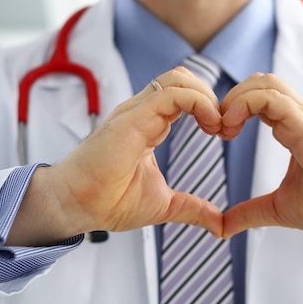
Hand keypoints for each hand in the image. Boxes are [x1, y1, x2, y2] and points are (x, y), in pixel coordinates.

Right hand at [7, 67, 223, 245]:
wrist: (76, 207)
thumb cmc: (109, 202)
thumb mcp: (164, 205)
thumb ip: (193, 209)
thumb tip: (219, 225)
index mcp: (149, 124)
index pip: (184, 95)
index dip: (210, 107)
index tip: (225, 133)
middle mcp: (142, 112)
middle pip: (184, 78)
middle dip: (213, 97)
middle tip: (226, 128)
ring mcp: (135, 112)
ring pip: (178, 79)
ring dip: (207, 97)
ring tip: (218, 126)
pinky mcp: (131, 119)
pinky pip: (170, 94)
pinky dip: (197, 102)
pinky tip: (210, 125)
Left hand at [219, 73, 302, 238]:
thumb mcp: (278, 208)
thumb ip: (250, 213)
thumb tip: (223, 228)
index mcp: (292, 127)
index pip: (258, 98)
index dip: (232, 110)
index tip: (218, 135)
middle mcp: (298, 116)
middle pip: (258, 82)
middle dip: (230, 99)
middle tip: (216, 129)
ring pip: (264, 82)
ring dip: (236, 99)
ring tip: (224, 128)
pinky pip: (272, 97)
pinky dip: (246, 104)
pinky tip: (232, 126)